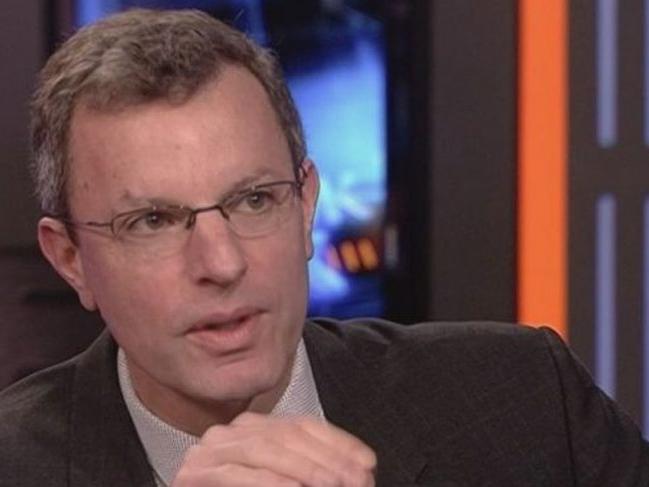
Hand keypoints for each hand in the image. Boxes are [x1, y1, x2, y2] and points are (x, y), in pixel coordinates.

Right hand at [171, 411, 375, 486]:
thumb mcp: (288, 478)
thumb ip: (314, 470)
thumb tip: (362, 468)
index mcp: (256, 427)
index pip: (305, 425)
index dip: (339, 443)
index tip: (368, 463)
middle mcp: (233, 431)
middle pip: (288, 435)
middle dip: (327, 459)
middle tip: (356, 480)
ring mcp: (211, 449)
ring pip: (264, 449)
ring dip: (303, 469)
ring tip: (331, 484)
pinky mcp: (194, 473)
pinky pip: (234, 474)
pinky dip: (267, 482)